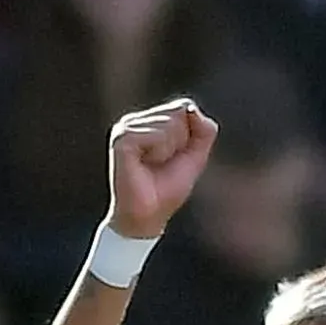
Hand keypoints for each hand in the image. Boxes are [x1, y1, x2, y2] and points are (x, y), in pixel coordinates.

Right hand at [106, 98, 218, 239]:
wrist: (148, 216)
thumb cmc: (168, 189)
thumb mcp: (195, 156)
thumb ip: (204, 131)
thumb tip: (190, 107)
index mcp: (149, 121)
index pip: (184, 108)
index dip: (188, 137)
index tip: (174, 158)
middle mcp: (135, 120)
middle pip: (177, 113)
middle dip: (180, 143)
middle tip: (162, 164)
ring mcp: (126, 128)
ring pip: (169, 123)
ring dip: (169, 150)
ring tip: (152, 165)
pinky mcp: (122, 139)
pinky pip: (156, 135)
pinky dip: (159, 153)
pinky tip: (145, 165)